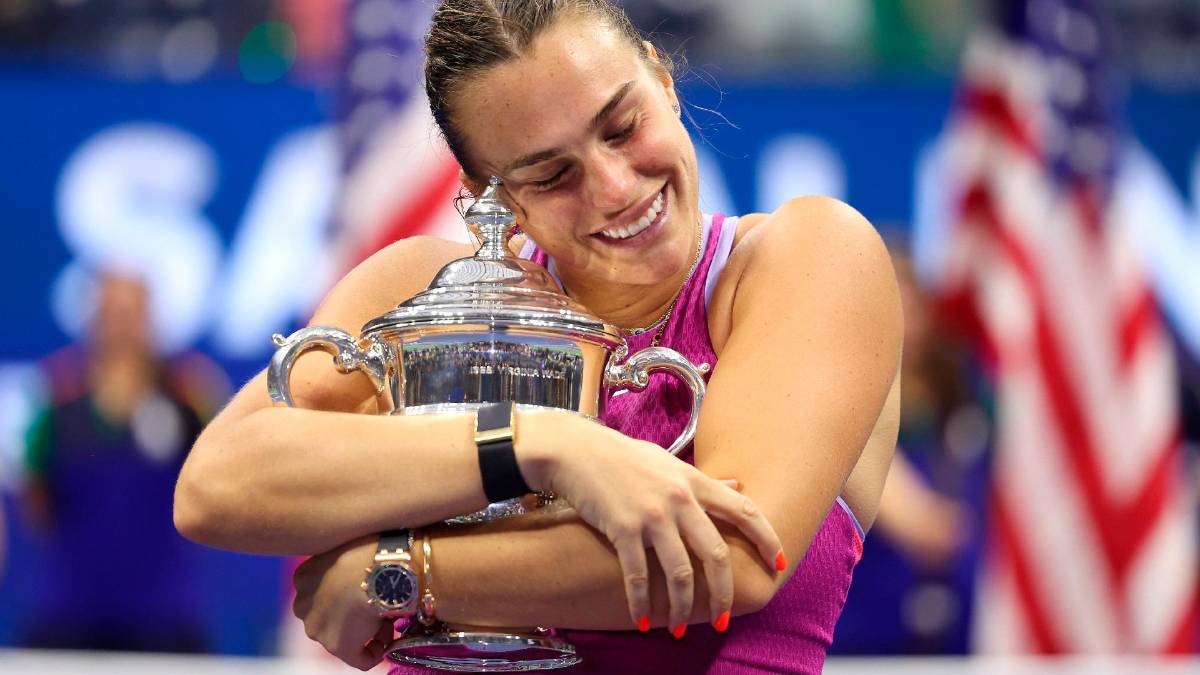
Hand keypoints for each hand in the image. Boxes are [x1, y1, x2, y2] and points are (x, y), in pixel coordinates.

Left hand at [293, 535, 395, 670]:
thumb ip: (345, 560)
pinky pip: (359, 658)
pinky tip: (388, 638)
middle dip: (352, 614)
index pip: (320, 593)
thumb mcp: (349, 545)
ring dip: (364, 631)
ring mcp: (316, 628)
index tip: (367, 589)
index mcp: (303, 577)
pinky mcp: (336, 646)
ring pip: (341, 636)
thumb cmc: (372, 547)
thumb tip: (364, 570)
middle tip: (378, 604)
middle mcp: (302, 604)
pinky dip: (375, 652)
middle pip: (327, 616)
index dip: (346, 593)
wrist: (379, 566)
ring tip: (387, 617)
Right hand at [516, 409, 783, 633]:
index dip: (768, 539)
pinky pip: (638, 576)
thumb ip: (705, 480)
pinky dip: (641, 603)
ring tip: (681, 627)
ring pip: (680, 572)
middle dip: (724, 593)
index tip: (779, 564)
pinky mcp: (623, 528)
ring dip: (683, 607)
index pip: (745, 511)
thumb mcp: (670, 463)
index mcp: (694, 482)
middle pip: (716, 554)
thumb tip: (739, 487)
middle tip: (725, 619)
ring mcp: (652, 514)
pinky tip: (642, 620)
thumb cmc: (623, 457)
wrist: (577, 450)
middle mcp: (680, 498)